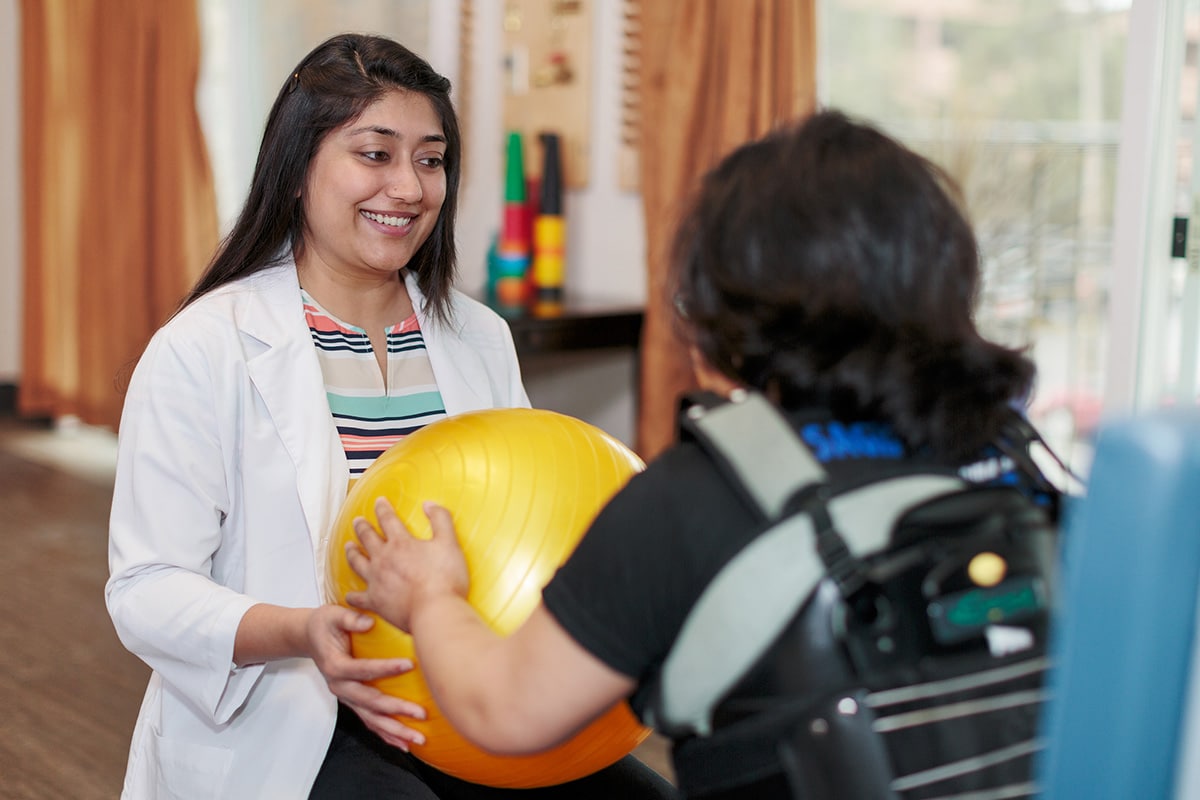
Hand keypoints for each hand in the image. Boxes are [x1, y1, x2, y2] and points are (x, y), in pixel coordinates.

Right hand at [305, 603, 428, 749]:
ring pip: (371, 719)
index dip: (385, 668)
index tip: (409, 665)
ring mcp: (346, 697)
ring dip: (394, 731)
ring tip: (418, 739)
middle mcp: (340, 686)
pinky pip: (370, 721)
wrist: (308, 638)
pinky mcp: (353, 701)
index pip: (363, 670)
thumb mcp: (333, 615)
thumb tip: (369, 621)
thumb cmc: (324, 624)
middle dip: (396, 709)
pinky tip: (403, 744)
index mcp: (335, 666)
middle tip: (421, 713)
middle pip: (370, 702)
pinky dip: (386, 734)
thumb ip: (350, 618)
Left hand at [344, 497, 469, 631]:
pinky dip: (352, 596)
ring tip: (348, 546)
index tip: (379, 501)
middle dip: (362, 527)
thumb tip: (429, 504)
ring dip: (351, 552)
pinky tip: (349, 595)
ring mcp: (376, 581)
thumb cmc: (444, 580)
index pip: (388, 519)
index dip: (383, 508)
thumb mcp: (449, 543)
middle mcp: (383, 559)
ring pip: (357, 562)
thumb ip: (441, 519)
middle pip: (367, 538)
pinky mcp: (375, 602)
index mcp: (401, 543)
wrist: (435, 612)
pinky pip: (358, 598)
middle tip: (358, 521)